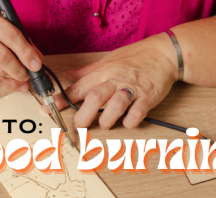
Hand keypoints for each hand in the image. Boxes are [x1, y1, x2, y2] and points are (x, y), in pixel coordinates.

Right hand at [0, 8, 42, 91]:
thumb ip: (18, 38)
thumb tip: (35, 58)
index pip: (9, 35)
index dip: (26, 52)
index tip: (36, 63)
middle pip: (1, 56)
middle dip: (19, 68)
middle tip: (28, 73)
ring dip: (14, 78)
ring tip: (23, 78)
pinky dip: (6, 85)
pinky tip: (16, 86)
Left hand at [55, 34, 177, 128]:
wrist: (165, 53)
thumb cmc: (137, 57)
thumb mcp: (109, 59)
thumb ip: (88, 71)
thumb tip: (69, 76)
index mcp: (104, 72)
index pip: (79, 87)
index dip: (63, 99)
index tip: (50, 109)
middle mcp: (116, 80)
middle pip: (95, 97)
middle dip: (84, 115)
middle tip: (79, 126)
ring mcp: (132, 88)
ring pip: (115, 105)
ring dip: (107, 119)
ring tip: (105, 124)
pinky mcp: (149, 96)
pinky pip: (138, 111)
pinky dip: (131, 120)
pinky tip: (128, 122)